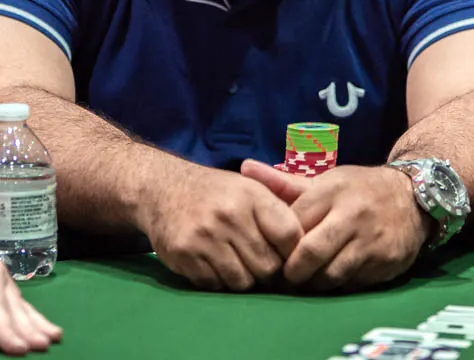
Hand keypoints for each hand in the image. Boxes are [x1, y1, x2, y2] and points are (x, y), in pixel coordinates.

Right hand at [136, 164, 302, 291]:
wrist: (163, 188)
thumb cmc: (216, 192)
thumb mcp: (249, 188)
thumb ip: (279, 213)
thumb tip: (310, 247)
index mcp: (252, 195)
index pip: (291, 235)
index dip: (294, 252)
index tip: (288, 256)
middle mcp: (229, 215)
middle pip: (268, 266)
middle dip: (268, 271)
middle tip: (261, 264)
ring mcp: (204, 237)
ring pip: (242, 282)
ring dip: (243, 279)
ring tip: (237, 262)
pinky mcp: (184, 256)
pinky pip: (215, 285)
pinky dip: (219, 280)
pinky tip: (214, 262)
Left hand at [241, 160, 428, 291]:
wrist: (413, 197)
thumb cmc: (358, 190)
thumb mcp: (325, 181)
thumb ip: (284, 182)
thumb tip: (244, 168)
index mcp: (332, 190)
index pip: (292, 224)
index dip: (279, 242)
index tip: (270, 251)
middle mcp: (352, 214)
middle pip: (310, 254)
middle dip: (292, 271)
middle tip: (285, 275)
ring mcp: (372, 241)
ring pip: (331, 275)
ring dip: (314, 282)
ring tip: (307, 279)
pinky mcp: (386, 262)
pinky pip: (353, 284)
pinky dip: (338, 285)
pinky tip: (332, 278)